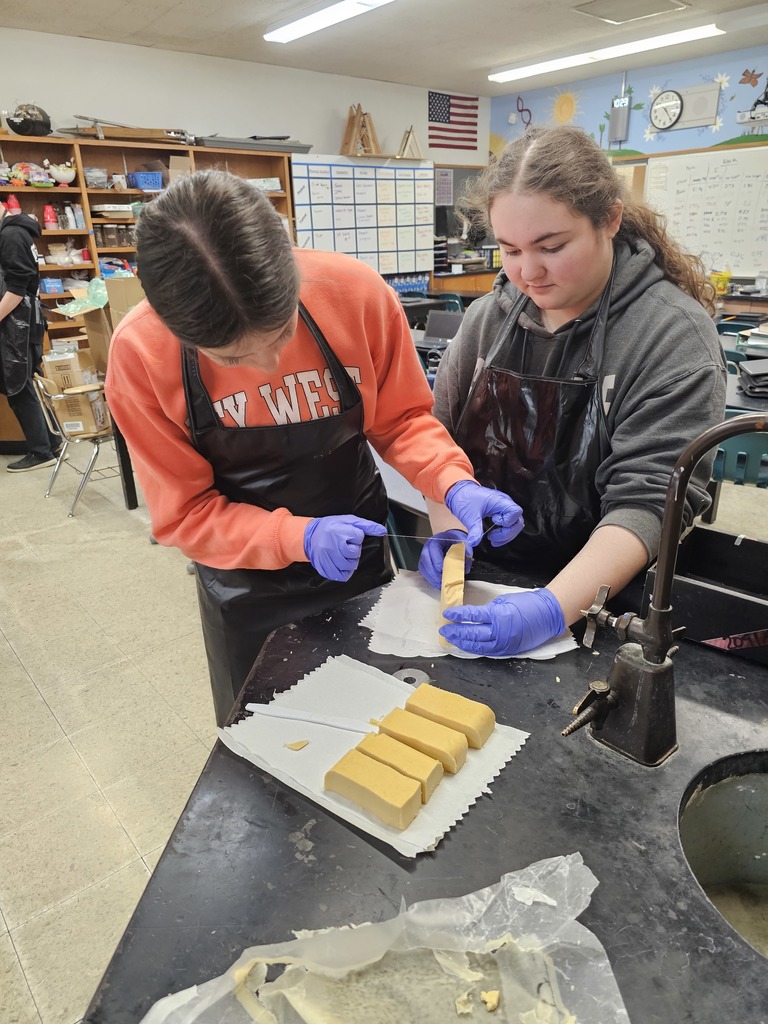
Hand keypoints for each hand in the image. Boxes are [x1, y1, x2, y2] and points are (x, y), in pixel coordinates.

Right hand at [304, 515, 386, 581]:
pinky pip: (343, 575)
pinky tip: (340, 563)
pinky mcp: (326, 570)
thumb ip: (367, 526)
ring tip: (341, 553)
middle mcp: (333, 547)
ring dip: (350, 560)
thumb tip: (382, 531)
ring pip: (351, 565)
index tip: (348, 534)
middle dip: (353, 549)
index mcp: (339, 532)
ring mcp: (329, 559)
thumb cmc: (330, 528)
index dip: (355, 536)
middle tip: (343, 544)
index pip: (359, 538)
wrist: (310, 537)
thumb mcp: (349, 521)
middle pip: (355, 553)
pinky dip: (345, 571)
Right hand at [418, 529, 472, 589]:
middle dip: (433, 572)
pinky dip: (431, 578)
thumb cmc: (456, 542)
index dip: (437, 560)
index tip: (442, 570)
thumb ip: (465, 555)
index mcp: (437, 540)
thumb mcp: (463, 546)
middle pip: (426, 560)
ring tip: (440, 584)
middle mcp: (428, 547)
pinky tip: (438, 583)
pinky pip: (424, 572)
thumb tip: (465, 569)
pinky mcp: (425, 563)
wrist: (452, 540)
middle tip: (442, 581)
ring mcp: (425, 555)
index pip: (433, 549)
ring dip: (431, 577)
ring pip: (423, 567)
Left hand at [440, 588, 565, 656]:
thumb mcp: (504, 602)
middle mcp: (499, 632)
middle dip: (455, 632)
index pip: (472, 616)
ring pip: (477, 646)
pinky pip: (487, 651)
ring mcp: (504, 644)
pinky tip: (466, 646)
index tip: (447, 614)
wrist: (548, 615)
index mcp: (498, 616)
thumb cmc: (527, 604)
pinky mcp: (508, 651)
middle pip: (471, 634)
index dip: (458, 615)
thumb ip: (488, 611)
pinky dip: (475, 649)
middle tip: (444, 630)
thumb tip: (474, 617)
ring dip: (462, 643)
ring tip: (451, 639)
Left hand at [445, 481, 523, 546]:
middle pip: (517, 521)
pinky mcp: (500, 512)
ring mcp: (503, 508)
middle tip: (492, 538)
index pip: (515, 512)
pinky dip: (503, 532)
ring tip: (492, 540)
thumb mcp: (469, 516)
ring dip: (505, 535)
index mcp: (500, 500)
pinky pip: (508, 524)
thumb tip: (474, 543)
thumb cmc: (465, 499)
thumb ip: (474, 530)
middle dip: (507, 533)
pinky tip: (493, 537)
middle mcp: (505, 503)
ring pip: (514, 524)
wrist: (459, 492)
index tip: (494, 522)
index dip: (508, 521)